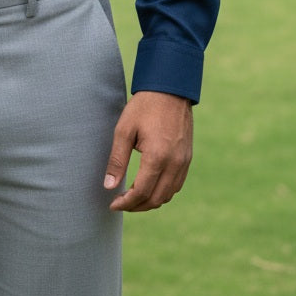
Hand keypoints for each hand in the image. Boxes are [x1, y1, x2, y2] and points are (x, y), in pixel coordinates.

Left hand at [103, 90, 192, 211]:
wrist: (170, 89)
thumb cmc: (144, 106)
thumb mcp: (124, 130)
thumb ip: (117, 160)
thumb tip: (108, 186)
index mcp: (158, 157)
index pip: (141, 192)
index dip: (126, 202)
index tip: (112, 204)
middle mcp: (174, 163)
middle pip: (156, 199)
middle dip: (137, 206)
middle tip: (121, 203)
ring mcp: (184, 162)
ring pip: (168, 195)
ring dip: (150, 201)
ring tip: (133, 197)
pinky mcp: (187, 158)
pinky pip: (176, 184)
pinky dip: (162, 192)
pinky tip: (149, 186)